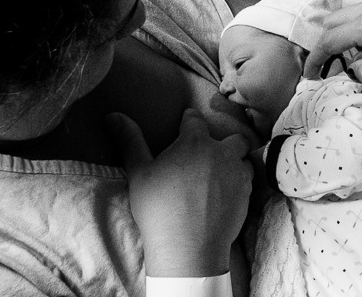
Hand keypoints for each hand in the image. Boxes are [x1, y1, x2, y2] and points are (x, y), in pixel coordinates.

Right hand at [107, 108, 253, 276]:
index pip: (195, 119)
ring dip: (235, 161)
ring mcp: (237, 172)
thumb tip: (113, 115)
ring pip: (243, 158)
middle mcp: (221, 151)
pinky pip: (248, 179)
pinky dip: (240, 181)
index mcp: (194, 141)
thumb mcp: (139, 172)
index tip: (186, 122)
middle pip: (232, 137)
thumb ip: (130, 141)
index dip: (189, 120)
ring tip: (222, 173)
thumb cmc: (159, 208)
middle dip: (223, 141)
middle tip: (209, 154)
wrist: (187, 246)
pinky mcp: (247, 193)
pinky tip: (228, 192)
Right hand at [302, 0, 361, 83]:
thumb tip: (353, 70)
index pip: (329, 40)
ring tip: (350, 44)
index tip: (312, 73)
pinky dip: (358, 10)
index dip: (316, 59)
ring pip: (348, 3)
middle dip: (325, 41)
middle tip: (331, 63)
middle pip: (333, 18)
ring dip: (340, 23)